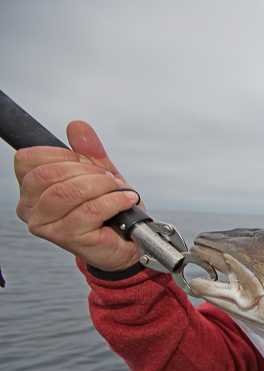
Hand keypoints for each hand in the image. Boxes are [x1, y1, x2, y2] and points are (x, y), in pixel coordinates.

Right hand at [15, 121, 142, 271]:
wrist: (127, 242)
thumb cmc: (109, 212)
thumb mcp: (99, 174)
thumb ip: (87, 150)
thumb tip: (78, 127)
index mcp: (31, 189)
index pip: (30, 159)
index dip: (63, 155)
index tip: (86, 163)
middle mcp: (31, 208)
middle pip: (49, 174)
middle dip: (86, 170)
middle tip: (108, 178)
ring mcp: (47, 225)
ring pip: (68, 192)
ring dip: (101, 186)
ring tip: (118, 189)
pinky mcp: (68, 238)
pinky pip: (90, 210)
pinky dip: (114, 201)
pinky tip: (125, 200)